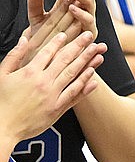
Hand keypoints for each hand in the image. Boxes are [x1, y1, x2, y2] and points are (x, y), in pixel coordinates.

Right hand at [0, 30, 104, 145]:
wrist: (3, 127)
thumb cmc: (1, 102)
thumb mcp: (1, 75)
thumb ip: (14, 55)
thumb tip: (24, 39)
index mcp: (29, 73)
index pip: (47, 52)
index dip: (58, 42)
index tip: (67, 34)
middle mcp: (43, 82)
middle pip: (65, 60)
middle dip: (79, 46)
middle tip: (89, 36)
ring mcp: (52, 95)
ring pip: (73, 75)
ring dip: (87, 62)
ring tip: (97, 53)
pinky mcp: (57, 108)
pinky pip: (74, 94)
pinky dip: (85, 86)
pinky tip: (93, 77)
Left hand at [23, 0, 98, 65]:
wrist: (54, 60)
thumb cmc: (48, 40)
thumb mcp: (38, 21)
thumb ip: (35, 7)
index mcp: (69, 1)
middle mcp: (80, 7)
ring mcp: (87, 18)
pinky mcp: (90, 31)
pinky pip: (89, 20)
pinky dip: (82, 13)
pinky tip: (72, 8)